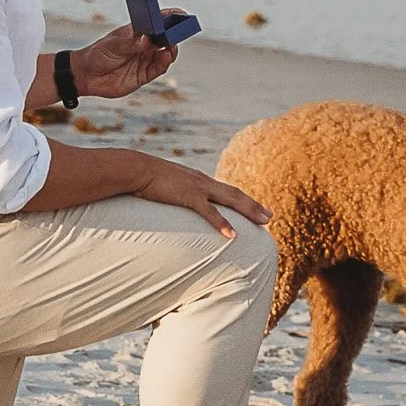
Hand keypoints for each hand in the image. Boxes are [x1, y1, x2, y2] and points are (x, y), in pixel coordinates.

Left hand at [71, 21, 177, 98]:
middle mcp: (144, 45)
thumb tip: (146, 39)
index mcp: (137, 32)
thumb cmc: (98, 54)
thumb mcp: (113, 45)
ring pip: (165, 54)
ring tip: (171, 46)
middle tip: (181, 31)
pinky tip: (165, 57)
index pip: (156, 22)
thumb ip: (130, 43)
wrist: (86, 76)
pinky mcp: (144, 75)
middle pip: (165, 38)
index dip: (169, 17)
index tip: (181, 13)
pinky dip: (165, 63)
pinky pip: (159, 68)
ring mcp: (145, 60)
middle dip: (175, 34)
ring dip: (171, 49)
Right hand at [134, 154, 271, 238]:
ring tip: (264, 223)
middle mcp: (203, 182)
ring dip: (249, 211)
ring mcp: (197, 188)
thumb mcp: (166, 184)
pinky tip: (232, 236)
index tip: (256, 209)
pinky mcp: (188, 196)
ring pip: (230, 200)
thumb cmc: (146, 178)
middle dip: (254, 206)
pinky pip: (209, 212)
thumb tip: (176, 198)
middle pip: (235, 194)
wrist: (135, 169)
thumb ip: (175, 191)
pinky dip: (222, 224)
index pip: (226, 190)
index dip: (243, 200)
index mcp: (198, 180)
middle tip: (270, 217)